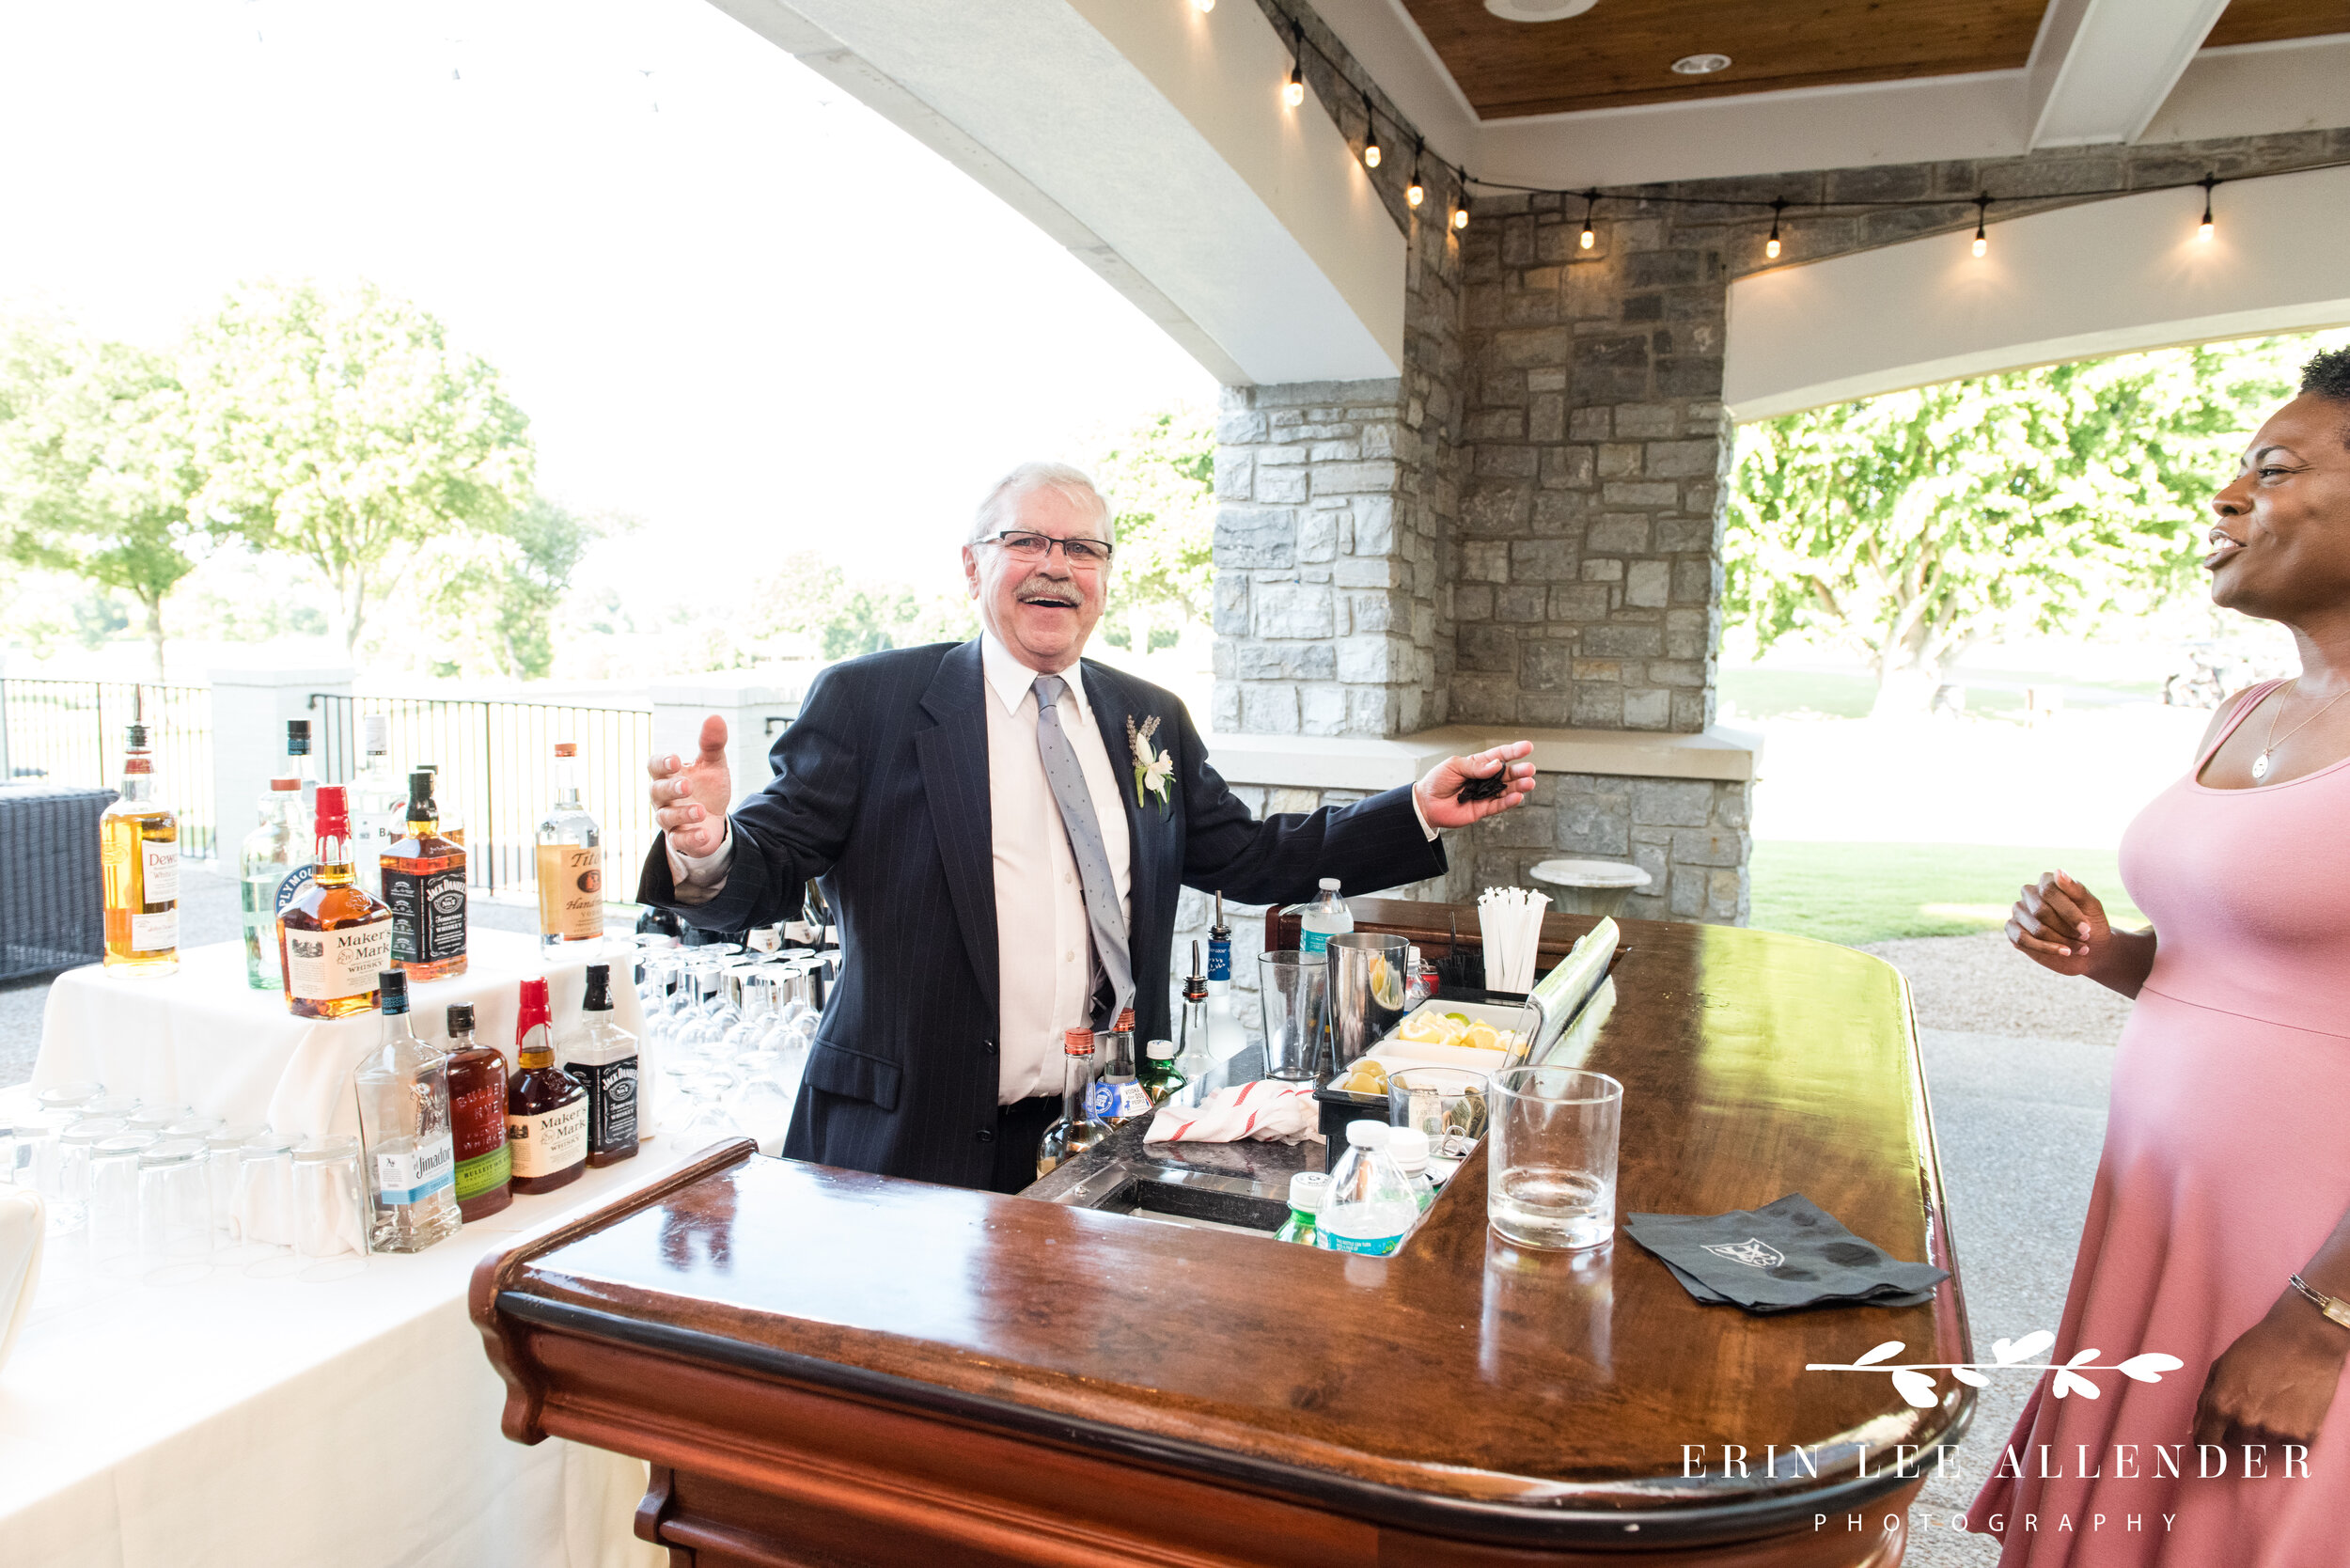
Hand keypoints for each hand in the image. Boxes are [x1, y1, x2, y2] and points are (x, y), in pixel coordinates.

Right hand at [648, 715, 730, 857]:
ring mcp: (670, 820)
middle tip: (687, 785)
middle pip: (656, 792)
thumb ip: (712, 743)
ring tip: (701, 810)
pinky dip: (691, 838)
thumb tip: (715, 717)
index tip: (676, 760)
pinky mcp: (681, 839)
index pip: (654, 766)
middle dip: (671, 788)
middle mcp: (664, 798)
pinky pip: (680, 841)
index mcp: (668, 775)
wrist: (715, 819)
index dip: (661, 763)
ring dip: (683, 814)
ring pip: (666, 818)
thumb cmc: (707, 787)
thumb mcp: (713, 764)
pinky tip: (704, 833)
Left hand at [1416, 741, 1537, 830]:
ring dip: (1518, 786)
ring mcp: (1485, 794)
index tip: (1527, 747)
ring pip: (1506, 790)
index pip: (1499, 756)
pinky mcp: (1482, 809)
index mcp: (1478, 764)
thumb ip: (1475, 766)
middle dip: (1519, 771)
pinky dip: (1508, 801)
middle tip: (1530, 769)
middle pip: (1507, 773)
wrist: (1425, 803)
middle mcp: (1484, 779)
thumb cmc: (1437, 781)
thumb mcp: (1454, 766)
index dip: (1513, 751)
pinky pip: (1498, 805)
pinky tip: (1517, 797)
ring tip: (1529, 783)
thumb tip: (1496, 765)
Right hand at [2005, 870, 2110, 975]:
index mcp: (2046, 881)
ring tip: (2080, 947)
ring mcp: (2019, 911)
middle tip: (2085, 937)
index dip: (2068, 911)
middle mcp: (2029, 894)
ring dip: (2061, 941)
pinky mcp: (2012, 930)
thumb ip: (2075, 889)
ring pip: (2035, 928)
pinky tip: (2064, 952)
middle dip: (2066, 929)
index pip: (2049, 891)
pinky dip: (2046, 948)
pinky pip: (2022, 940)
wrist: (2092, 949)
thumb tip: (2058, 872)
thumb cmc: (2092, 924)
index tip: (2086, 928)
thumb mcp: (2091, 906)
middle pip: (2041, 911)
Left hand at [2193, 1294, 2349, 1447]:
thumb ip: (2206, 1400)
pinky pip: (2290, 1444)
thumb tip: (2195, 1428)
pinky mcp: (2303, 1435)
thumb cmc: (2259, 1347)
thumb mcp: (2221, 1367)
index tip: (2212, 1445)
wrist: (2304, 1340)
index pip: (2206, 1443)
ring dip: (2267, 1427)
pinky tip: (2293, 1407)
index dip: (2207, 1444)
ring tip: (2277, 1400)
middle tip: (2255, 1403)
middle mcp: (2246, 1421)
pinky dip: (2292, 1431)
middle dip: (2239, 1427)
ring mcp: (2276, 1430)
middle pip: (2235, 1442)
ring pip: (2263, 1440)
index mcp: (2222, 1405)